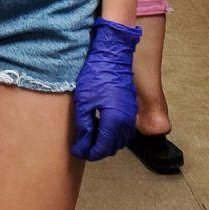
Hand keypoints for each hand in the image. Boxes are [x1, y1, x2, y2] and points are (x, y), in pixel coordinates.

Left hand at [71, 17, 141, 160]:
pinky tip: (100, 126)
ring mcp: (131, 115)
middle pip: (112, 147)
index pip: (103, 148)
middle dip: (97, 150)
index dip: (89, 153)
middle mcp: (126, 122)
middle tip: (81, 145)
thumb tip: (83, 143)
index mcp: (114, 121)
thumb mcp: (84, 101)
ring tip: (89, 136)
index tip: (77, 151)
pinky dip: (113, 134)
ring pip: (120, 140)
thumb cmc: (96, 75)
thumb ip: (84, 125)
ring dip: (106, 143)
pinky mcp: (131, 109)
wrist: (113, 56)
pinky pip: (124, 131)